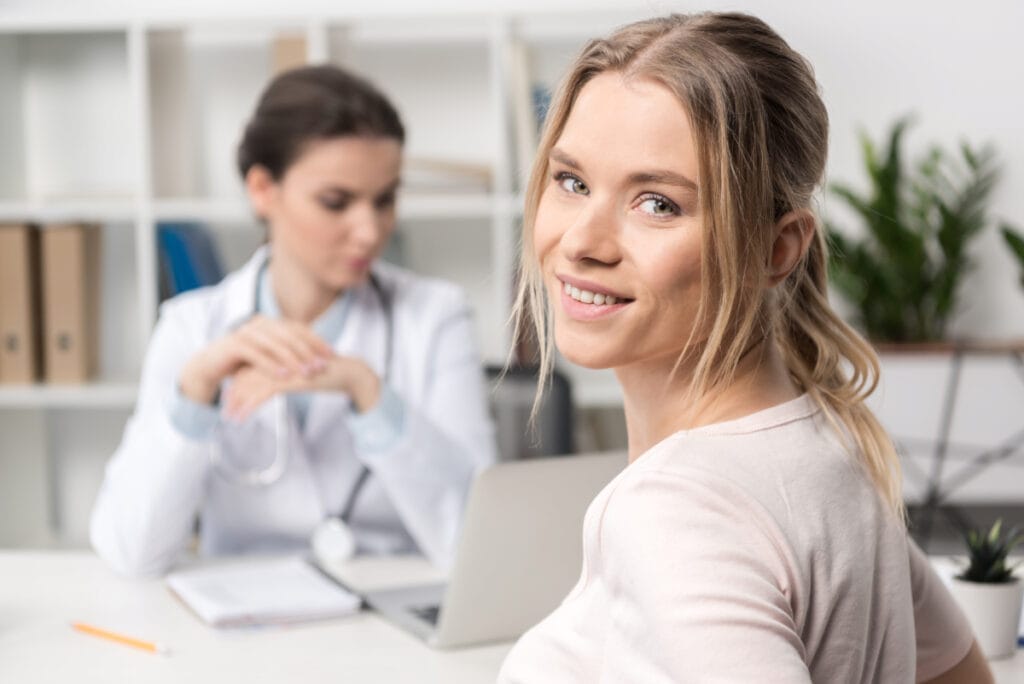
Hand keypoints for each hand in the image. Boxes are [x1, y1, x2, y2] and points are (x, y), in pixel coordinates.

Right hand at [179, 315, 333, 404]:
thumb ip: (287, 353)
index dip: (317, 341)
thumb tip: (316, 358)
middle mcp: (260, 323)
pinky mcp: (234, 344)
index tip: (333, 355)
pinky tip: (284, 376)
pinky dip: (271, 365)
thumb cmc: (243, 362)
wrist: (209, 365)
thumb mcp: (268, 356)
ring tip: (307, 373)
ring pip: (276, 345)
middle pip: (290, 336)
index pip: (299, 329)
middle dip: (309, 352)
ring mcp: (246, 332)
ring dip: (294, 360)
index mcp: (271, 323)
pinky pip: (257, 354)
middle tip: (323, 366)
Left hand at [222, 355, 381, 420]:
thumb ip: (284, 374)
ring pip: (249, 384)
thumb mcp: (299, 372)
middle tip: (226, 412)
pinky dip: (247, 406)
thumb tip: (269, 384)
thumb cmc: (325, 373)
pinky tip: (241, 418)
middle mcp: (275, 355)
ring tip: (229, 417)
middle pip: (243, 374)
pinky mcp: (289, 377)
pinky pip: (261, 393)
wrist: (347, 372)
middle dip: (233, 395)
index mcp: (276, 351)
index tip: (230, 401)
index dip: (236, 384)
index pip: (247, 366)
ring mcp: (281, 365)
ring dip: (236, 402)